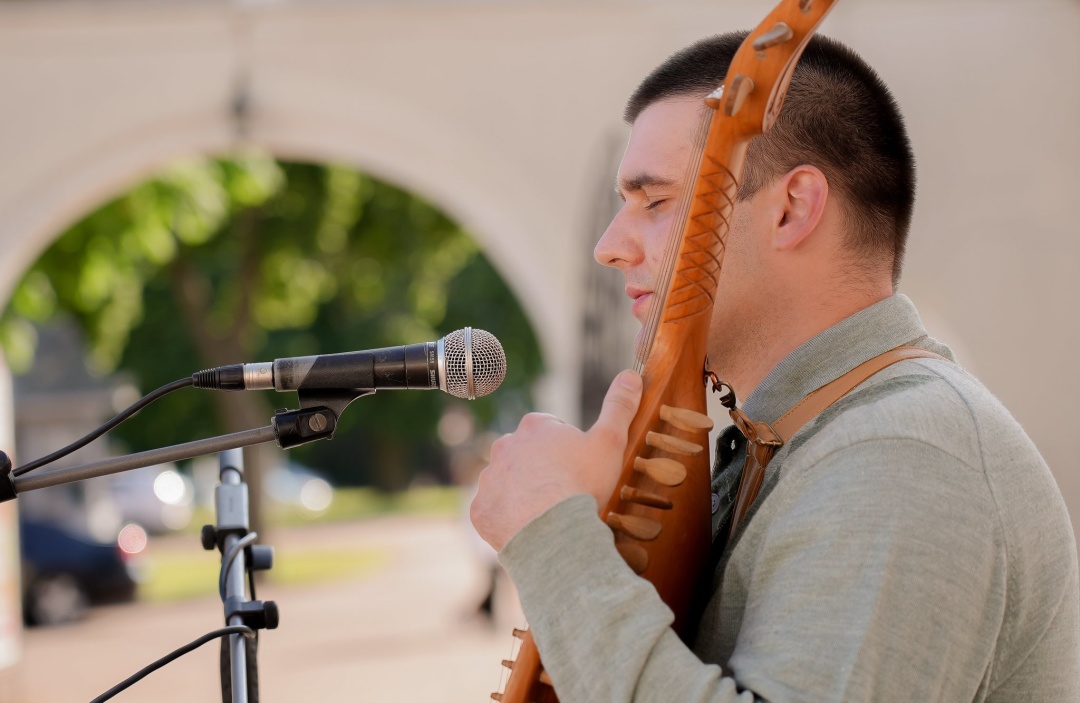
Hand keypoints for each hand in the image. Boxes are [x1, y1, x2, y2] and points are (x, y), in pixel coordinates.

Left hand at [470, 370, 642, 550]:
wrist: (555, 534)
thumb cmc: (583, 484)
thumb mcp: (610, 441)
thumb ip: (618, 407)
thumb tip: (631, 374)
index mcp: (534, 426)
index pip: (552, 430)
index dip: (571, 450)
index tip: (580, 469)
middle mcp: (504, 446)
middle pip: (527, 455)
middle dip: (542, 469)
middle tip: (565, 492)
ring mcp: (489, 478)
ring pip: (508, 482)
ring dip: (523, 493)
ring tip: (547, 513)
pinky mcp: (480, 509)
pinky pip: (494, 511)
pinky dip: (507, 518)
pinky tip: (528, 528)